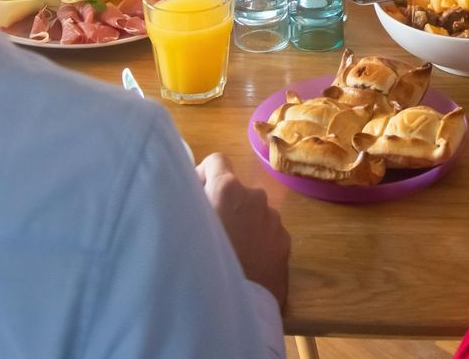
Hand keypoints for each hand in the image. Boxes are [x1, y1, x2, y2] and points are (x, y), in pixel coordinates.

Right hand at [196, 153, 290, 306]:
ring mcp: (275, 220)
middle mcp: (256, 197)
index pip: (216, 160)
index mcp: (228, 189)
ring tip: (228, 253)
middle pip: (236, 190)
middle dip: (223, 204)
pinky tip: (246, 265)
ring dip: (242, 223)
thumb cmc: (199, 265)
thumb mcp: (181, 227)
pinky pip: (267, 234)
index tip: (195, 199)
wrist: (236, 308)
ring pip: (254, 213)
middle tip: (208, 232)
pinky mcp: (287, 244)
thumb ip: (186, 202)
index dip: (203, 176)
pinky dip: (257, 242)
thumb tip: (186, 192)